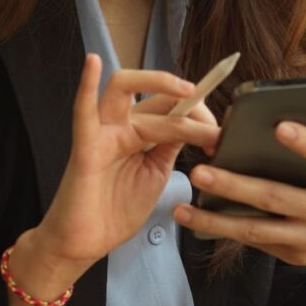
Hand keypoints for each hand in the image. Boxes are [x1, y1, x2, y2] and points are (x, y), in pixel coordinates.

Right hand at [15, 55, 219, 295]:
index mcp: (141, 132)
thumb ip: (170, 146)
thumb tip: (195, 124)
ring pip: (124, 87)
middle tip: (215, 130)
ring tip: (186, 90)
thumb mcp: (155, 173)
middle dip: (192, 107)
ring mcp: (103, 132)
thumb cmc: (115, 210)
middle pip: (158, 97)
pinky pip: (83, 111)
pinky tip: (93, 63)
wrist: (87, 242)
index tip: (222, 136)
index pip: (173, 106)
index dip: (200, 113)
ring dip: (158, 82)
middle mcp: (122, 125)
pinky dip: (86, 85)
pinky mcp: (86, 147)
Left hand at [173, 121, 305, 283]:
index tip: (280, 126)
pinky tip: (196, 219)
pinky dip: (223, 230)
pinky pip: (254, 241)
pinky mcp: (295, 255)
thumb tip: (269, 118)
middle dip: (235, 185)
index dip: (305, 142)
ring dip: (215, 221)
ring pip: (257, 229)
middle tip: (201, 171)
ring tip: (182, 209)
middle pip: (276, 197)